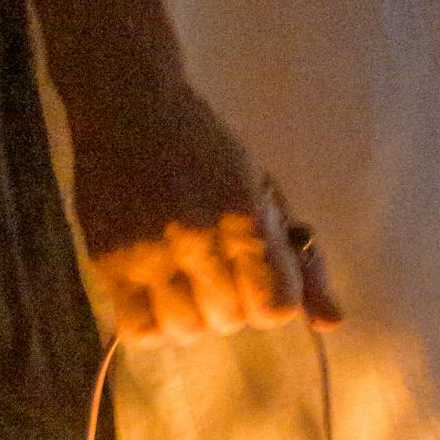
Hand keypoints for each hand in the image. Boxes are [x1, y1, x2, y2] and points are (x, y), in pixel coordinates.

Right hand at [67, 74, 341, 344]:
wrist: (131, 108)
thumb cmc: (207, 152)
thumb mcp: (265, 194)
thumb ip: (302, 262)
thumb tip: (331, 323)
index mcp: (244, 216)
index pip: (276, 307)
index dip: (272, 301)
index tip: (259, 280)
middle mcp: (197, 239)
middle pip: (231, 322)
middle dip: (231, 302)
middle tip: (215, 268)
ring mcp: (148, 253)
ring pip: (187, 332)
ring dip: (192, 317)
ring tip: (184, 282)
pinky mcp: (107, 262)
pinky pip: (140, 331)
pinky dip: (153, 324)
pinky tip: (156, 296)